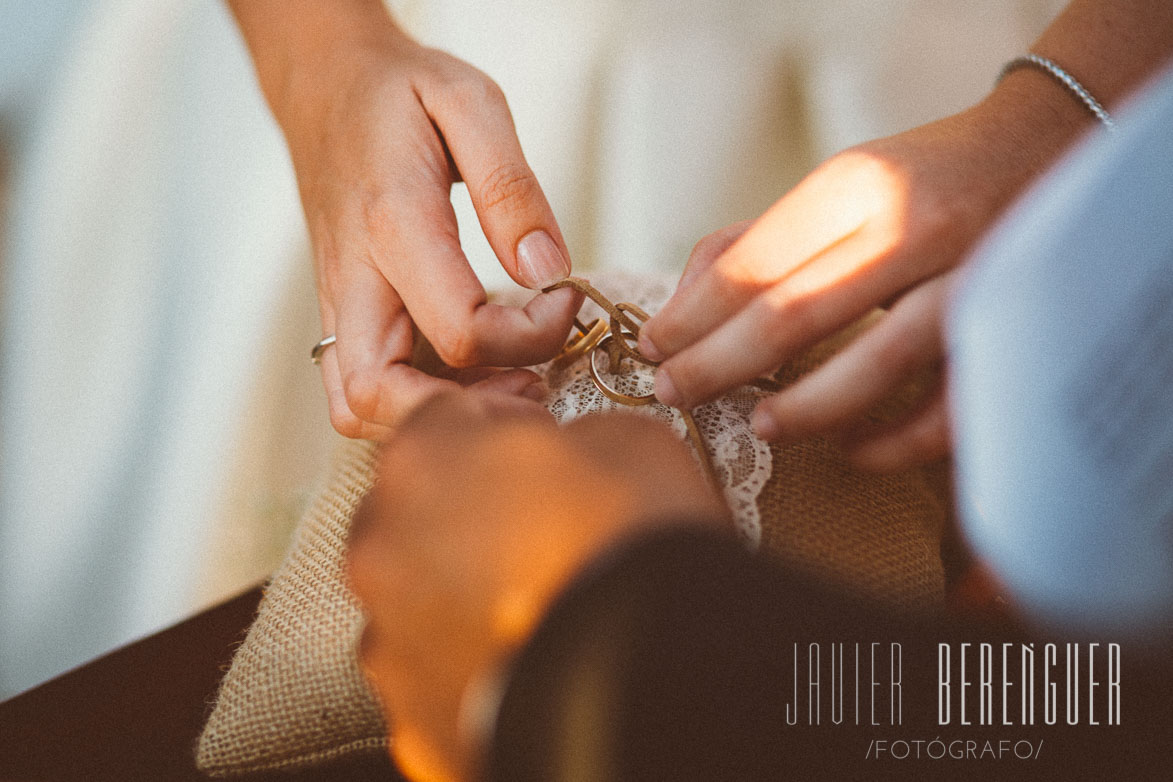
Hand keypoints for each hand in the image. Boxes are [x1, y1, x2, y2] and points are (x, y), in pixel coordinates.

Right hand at [265, 13, 581, 437]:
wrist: (324, 84)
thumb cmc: (398, 92)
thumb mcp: (471, 103)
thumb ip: (512, 189)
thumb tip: (545, 271)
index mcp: (392, 224)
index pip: (461, 331)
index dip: (531, 336)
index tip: (567, 299)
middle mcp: (353, 278)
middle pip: (382, 395)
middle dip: (468, 412)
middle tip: (533, 382)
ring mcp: (339, 304)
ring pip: (357, 407)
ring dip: (434, 416)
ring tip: (505, 383)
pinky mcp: (341, 315)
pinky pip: (357, 390)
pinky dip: (410, 404)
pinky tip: (467, 374)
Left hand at [348, 393, 728, 780]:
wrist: (654, 677)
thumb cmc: (640, 550)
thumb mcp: (627, 440)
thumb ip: (566, 438)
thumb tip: (566, 457)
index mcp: (423, 459)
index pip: (442, 419)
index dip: (497, 427)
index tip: (534, 447)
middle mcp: (383, 545)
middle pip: (416, 511)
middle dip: (467, 514)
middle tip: (537, 530)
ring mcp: (390, 638)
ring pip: (417, 599)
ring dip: (461, 593)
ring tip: (537, 605)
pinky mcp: (411, 716)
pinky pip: (434, 674)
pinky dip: (471, 664)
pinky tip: (529, 659)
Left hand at [638, 89, 1087, 471]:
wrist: (1043, 148)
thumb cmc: (919, 178)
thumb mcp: (838, 186)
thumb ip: (761, 243)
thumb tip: (681, 309)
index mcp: (856, 186)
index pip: (752, 264)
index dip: (690, 316)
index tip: (651, 349)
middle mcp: (913, 227)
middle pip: (794, 312)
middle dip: (718, 364)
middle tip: (673, 394)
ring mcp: (970, 279)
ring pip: (877, 361)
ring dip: (808, 406)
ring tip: (761, 428)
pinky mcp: (1014, 329)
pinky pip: (951, 405)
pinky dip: (897, 440)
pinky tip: (852, 450)